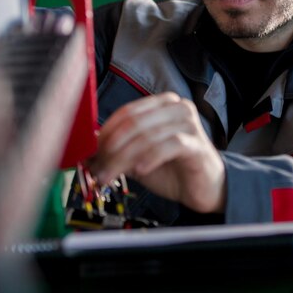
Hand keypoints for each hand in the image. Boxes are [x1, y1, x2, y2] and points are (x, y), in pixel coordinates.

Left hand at [85, 92, 226, 213]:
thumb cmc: (174, 169)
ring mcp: (189, 123)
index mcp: (161, 104)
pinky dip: (150, 158)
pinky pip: (168, 145)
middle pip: (134, 123)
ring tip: (110, 176)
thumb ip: (118, 152)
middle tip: (97, 169)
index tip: (91, 154)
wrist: (205, 188)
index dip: (106, 134)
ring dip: (123, 158)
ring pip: (147, 136)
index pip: (126, 113)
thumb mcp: (139, 158)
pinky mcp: (197, 143)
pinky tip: (140, 170)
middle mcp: (176, 108)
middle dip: (111, 148)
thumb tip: (88, 154)